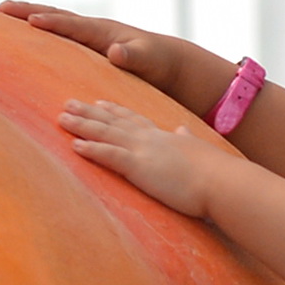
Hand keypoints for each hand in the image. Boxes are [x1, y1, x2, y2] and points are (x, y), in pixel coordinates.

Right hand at [1, 1, 231, 120]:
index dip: (51, 23)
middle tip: (1, 6)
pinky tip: (25, 35)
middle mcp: (94, 29)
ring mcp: (90, 36)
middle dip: (29, 10)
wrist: (169, 62)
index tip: (29, 20)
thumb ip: (134, 56)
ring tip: (5, 12)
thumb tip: (116, 51)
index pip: (73, 26)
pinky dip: (41, 31)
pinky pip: (59, 36)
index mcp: (104, 32)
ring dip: (30, 16)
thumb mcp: (150, 61)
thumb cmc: (159, 63)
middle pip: (56, 16)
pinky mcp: (88, 46)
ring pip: (55, 22)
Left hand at [58, 98, 231, 219]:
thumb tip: (183, 131)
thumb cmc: (215, 174)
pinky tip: (74, 145)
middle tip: (68, 103)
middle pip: (113, 122)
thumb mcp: (199, 152)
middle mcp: (150, 139)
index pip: (134, 120)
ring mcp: (144, 151)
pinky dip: (91, 149)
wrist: (223, 182)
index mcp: (163, 138)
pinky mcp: (140, 167)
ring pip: (106, 133)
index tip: (99, 102)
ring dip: (82, 125)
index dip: (115, 111)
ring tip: (61, 118)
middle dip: (89, 112)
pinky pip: (110, 156)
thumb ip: (187, 141)